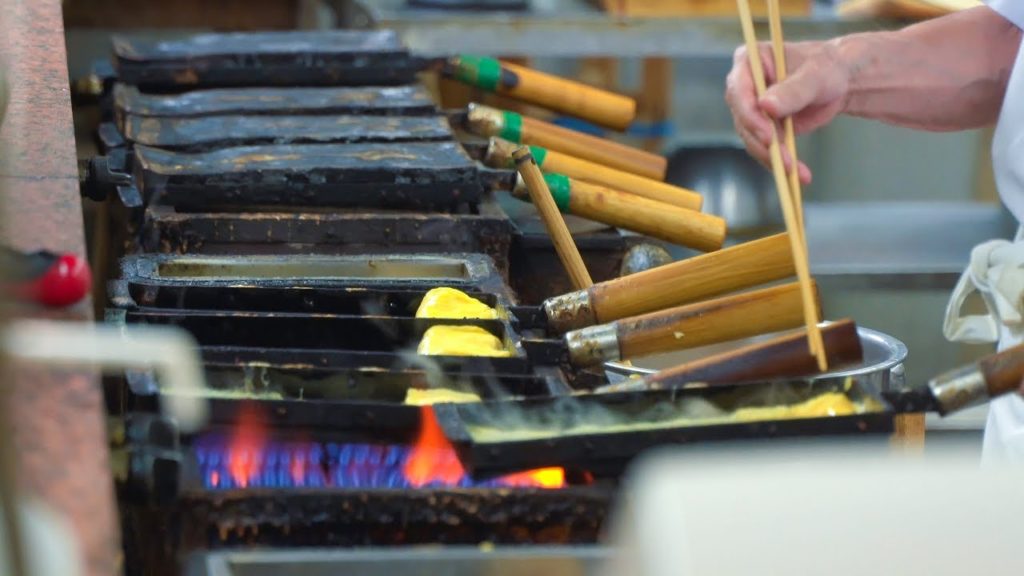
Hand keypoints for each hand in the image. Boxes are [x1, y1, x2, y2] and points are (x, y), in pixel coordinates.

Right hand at [724, 40, 851, 184]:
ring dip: (773, 158)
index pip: (739, 90)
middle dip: (764, 143)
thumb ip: (793, 90)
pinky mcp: (762, 127)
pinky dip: (779, 163)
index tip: (769, 135)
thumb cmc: (827, 68)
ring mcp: (751, 108)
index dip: (750, 115)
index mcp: (750, 61)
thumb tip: (766, 106)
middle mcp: (744, 85)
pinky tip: (797, 174)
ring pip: (752, 139)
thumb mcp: (815, 76)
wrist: (839, 81)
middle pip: (743, 119)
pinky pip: (764, 148)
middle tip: (785, 161)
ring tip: (795, 171)